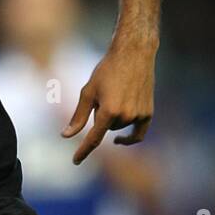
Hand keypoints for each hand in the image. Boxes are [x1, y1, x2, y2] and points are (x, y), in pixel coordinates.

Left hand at [62, 41, 154, 164]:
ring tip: (116, 94)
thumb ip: (78, 116)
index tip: (75, 161)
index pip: (94, 138)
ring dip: (115, 118)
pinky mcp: (149, 113)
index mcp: (108, 110)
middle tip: (105, 95)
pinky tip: (120, 141)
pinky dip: (129, 138)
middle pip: (106, 129)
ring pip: (119, 127)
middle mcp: (125, 116)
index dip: (83, 151)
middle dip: (102, 116)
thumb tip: (66, 136)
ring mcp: (139, 115)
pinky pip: (138, 134)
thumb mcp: (88, 92)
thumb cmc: (107, 70)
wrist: (134, 54)